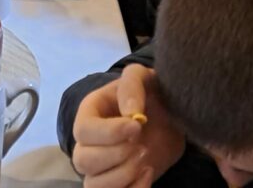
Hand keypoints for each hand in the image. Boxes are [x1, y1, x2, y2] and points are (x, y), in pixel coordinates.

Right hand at [72, 65, 184, 187]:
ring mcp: (100, 167)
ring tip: (145, 159)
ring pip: (94, 184)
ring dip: (123, 175)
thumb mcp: (142, 77)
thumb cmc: (150, 93)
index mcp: (89, 114)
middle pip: (83, 160)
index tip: (137, 127)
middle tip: (142, 145)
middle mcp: (88, 142)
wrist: (169, 117)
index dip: (109, 133)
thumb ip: (132, 85)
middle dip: (116, 155)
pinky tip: (148, 173)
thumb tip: (130, 113)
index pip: (83, 131)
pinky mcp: (116, 183)